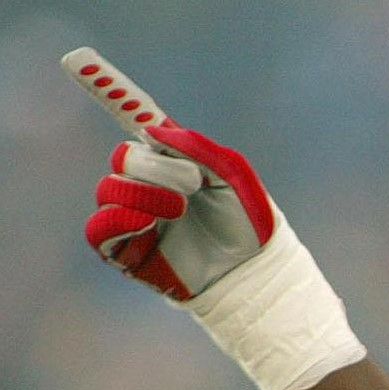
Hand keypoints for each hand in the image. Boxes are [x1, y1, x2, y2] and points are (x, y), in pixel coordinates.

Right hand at [66, 47, 362, 389]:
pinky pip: (101, 228)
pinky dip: (121, 217)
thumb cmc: (257, 231)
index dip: (115, 102)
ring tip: (180, 207)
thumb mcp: (237, 180)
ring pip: (110, 189)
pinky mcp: (130, 254)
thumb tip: (156, 129)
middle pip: (124, 159)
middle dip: (155, 165)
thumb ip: (201, 150)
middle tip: (191, 183)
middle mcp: (155, 192)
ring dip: (144, 191)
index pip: (143, 136)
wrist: (259, 280)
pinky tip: (154, 220)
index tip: (85, 68)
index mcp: (180, 171)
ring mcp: (140, 223)